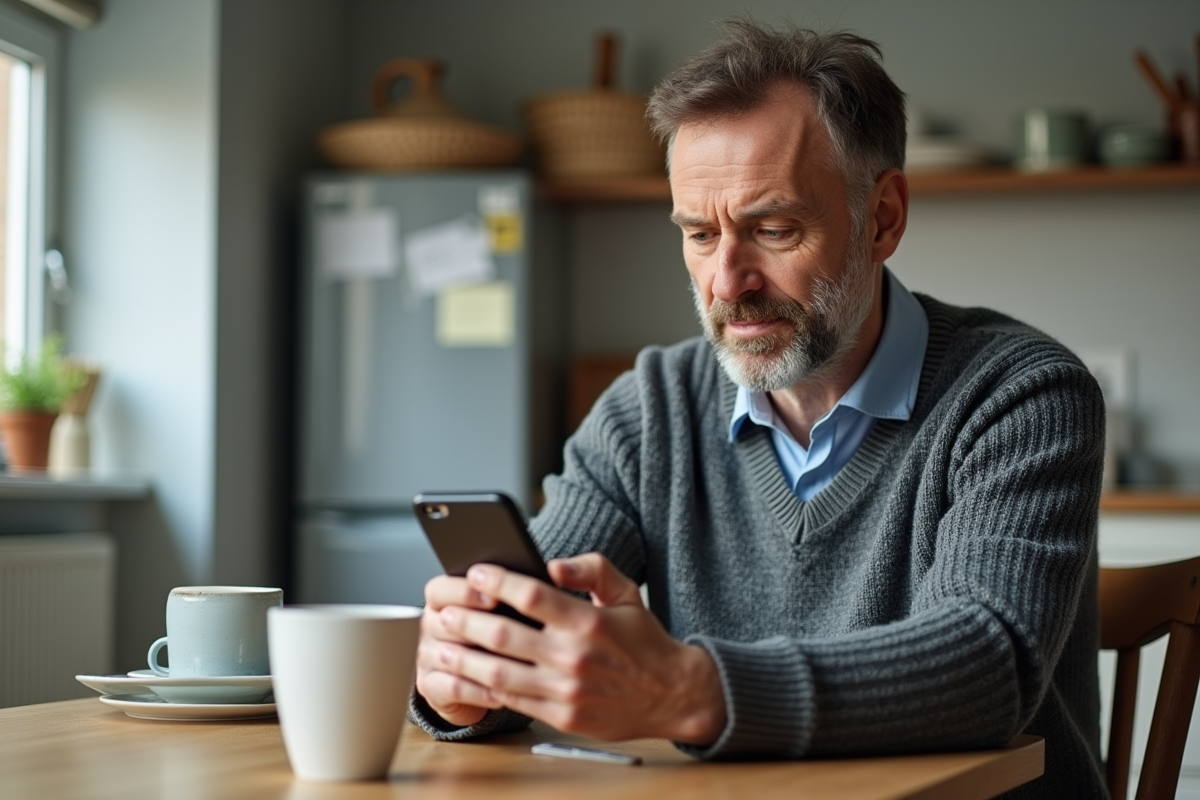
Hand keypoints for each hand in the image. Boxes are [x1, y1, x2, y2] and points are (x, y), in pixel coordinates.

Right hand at [415, 573, 501, 726]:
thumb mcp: (502, 607)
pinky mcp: (431, 686)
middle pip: (445, 621)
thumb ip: (515, 591)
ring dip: (481, 661)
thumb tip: (550, 573)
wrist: (474, 678)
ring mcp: (427, 656)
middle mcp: (431, 625)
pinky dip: (479, 690)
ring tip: (513, 665)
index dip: (465, 592)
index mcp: (443, 599)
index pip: (441, 589)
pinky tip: (502, 692)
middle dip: (476, 625)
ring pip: (450, 656)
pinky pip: (454, 688)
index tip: (494, 596)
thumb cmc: (495, 635)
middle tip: (507, 631)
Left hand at [426, 553, 727, 743]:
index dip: (497, 582)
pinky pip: (511, 701)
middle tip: (444, 610)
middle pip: (504, 634)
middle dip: (467, 620)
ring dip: (463, 658)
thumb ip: (591, 568)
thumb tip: (552, 564)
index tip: (475, 572)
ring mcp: (565, 690)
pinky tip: (466, 676)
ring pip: (499, 672)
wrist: (671, 695)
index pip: (532, 595)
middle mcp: (574, 656)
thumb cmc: (643, 640)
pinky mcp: (561, 717)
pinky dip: (483, 688)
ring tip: (441, 645)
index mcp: (588, 621)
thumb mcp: (626, 592)